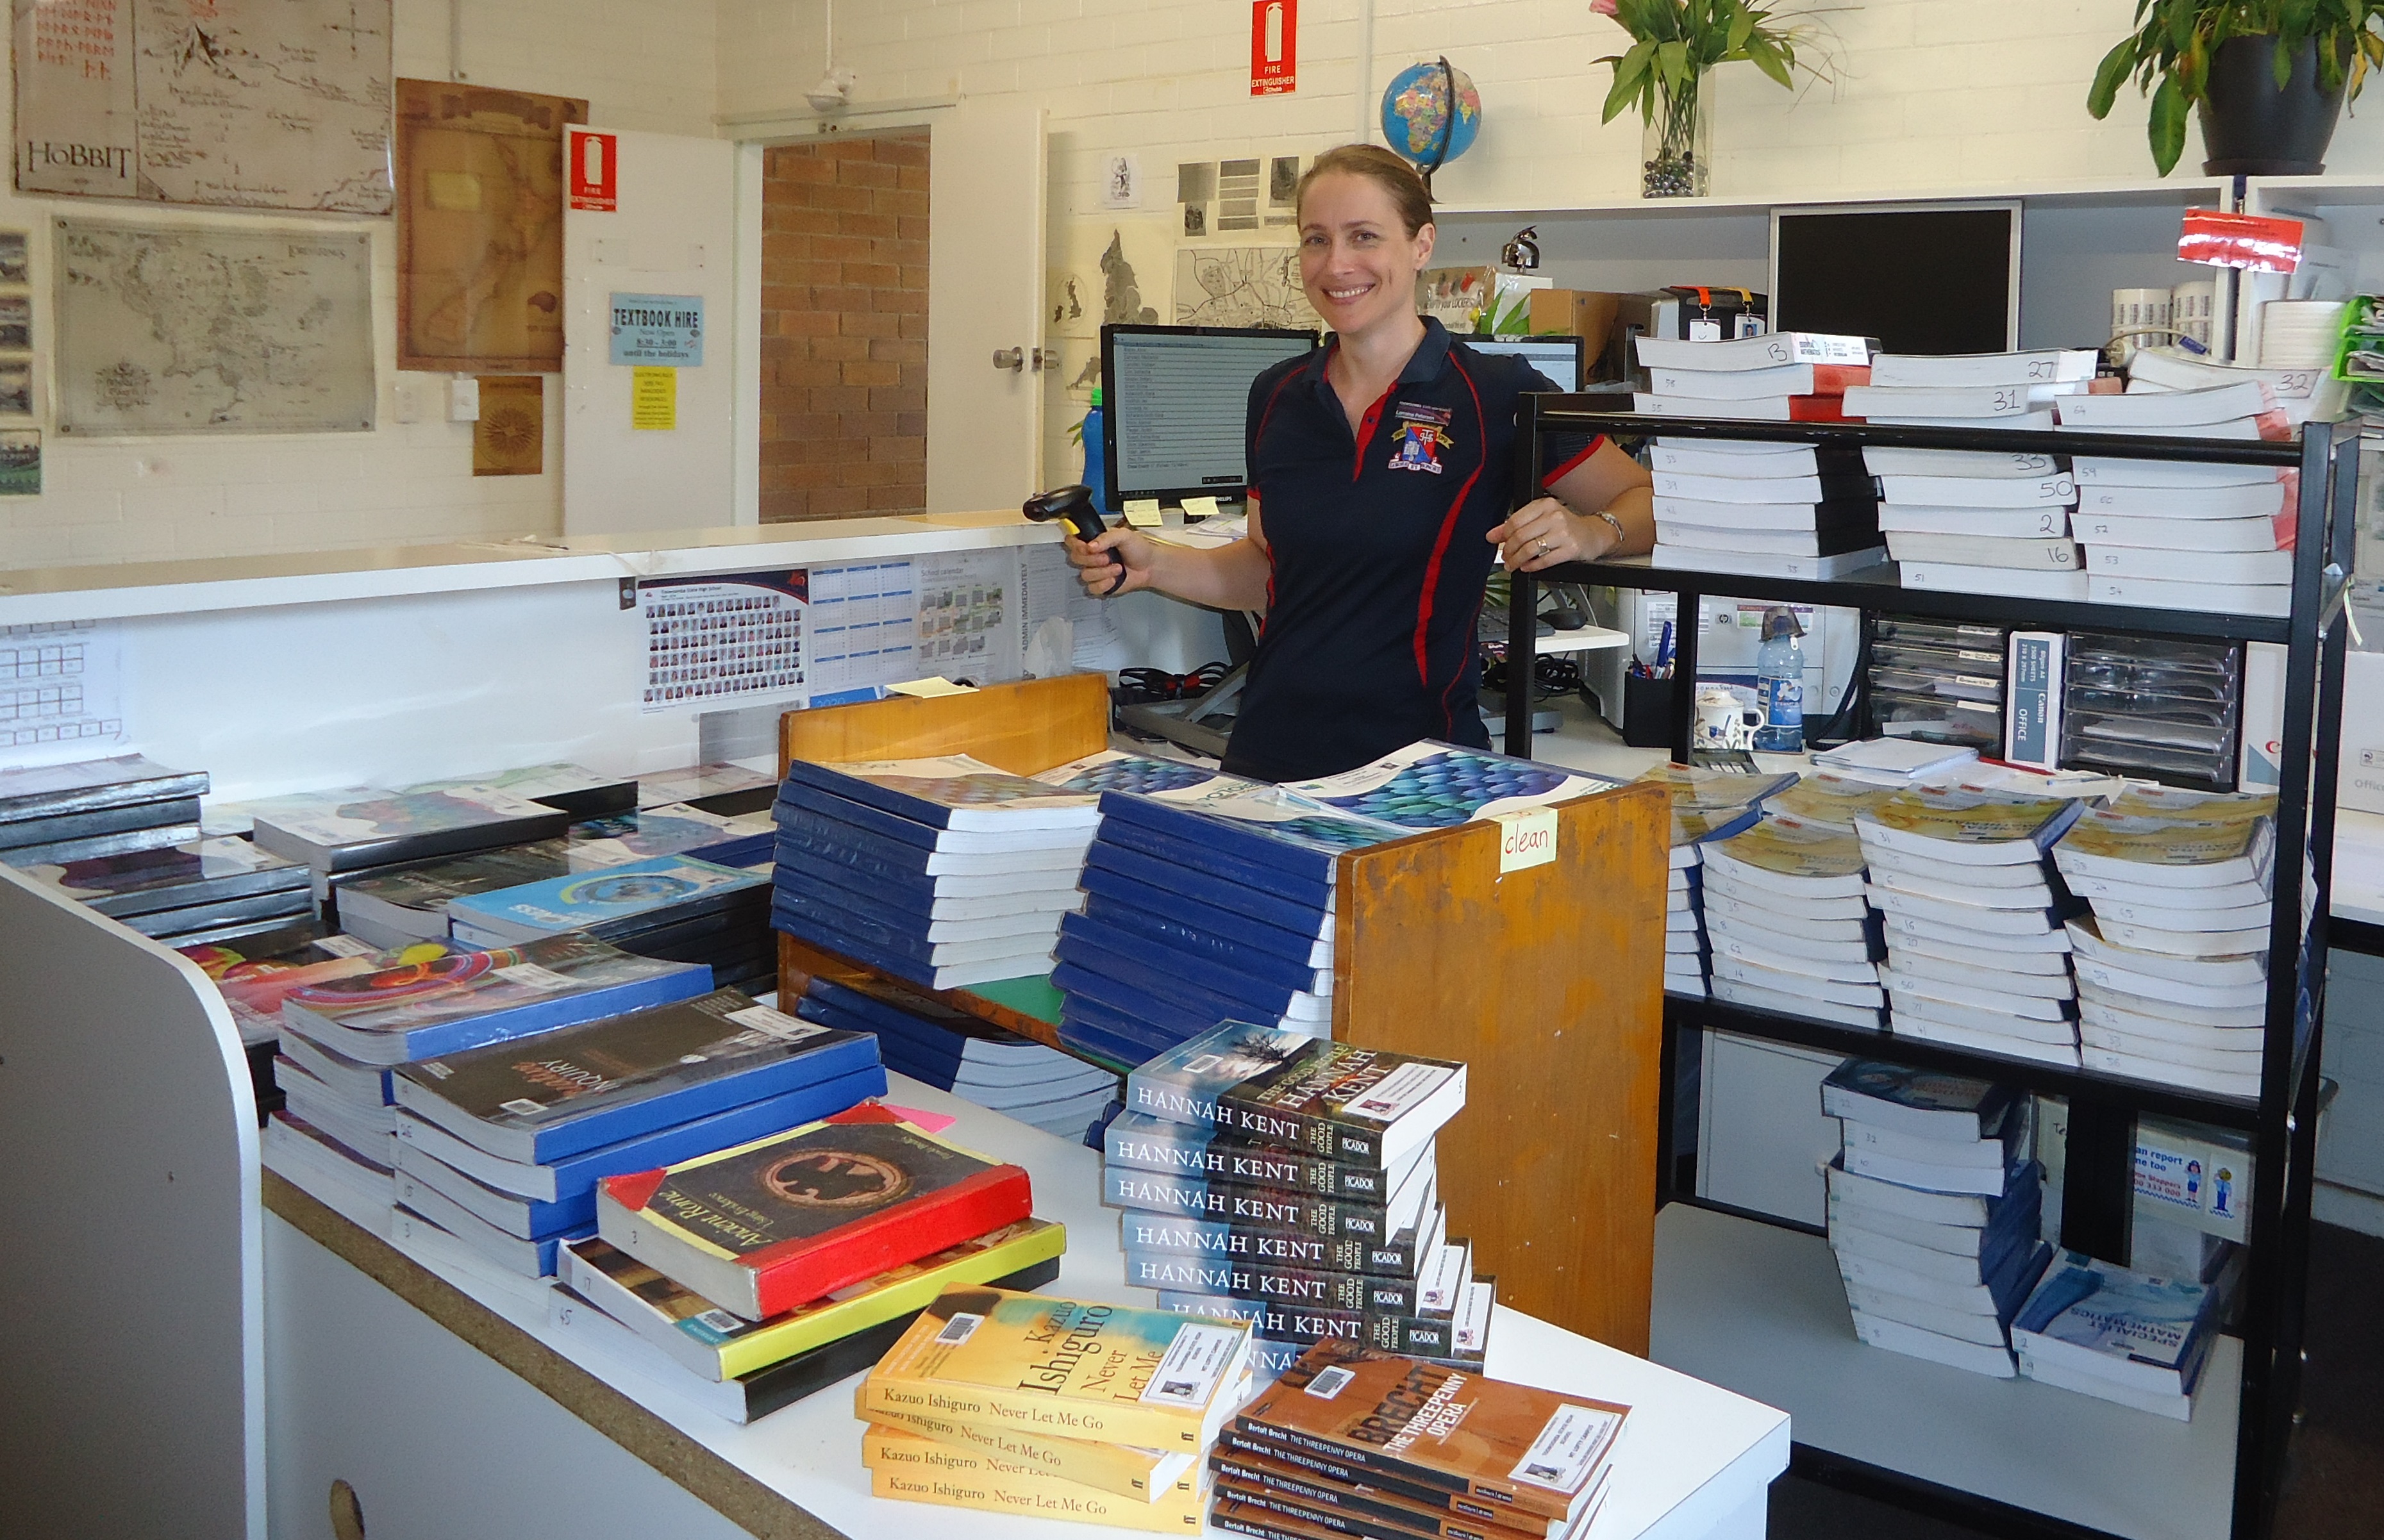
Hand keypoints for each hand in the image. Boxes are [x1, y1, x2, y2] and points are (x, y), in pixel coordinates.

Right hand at [1064, 525, 1158, 597]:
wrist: (1150, 566)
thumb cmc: (1139, 549)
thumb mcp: (1124, 535)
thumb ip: (1106, 537)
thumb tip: (1091, 545)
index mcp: (1094, 541)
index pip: (1072, 541)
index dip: (1075, 544)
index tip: (1087, 546)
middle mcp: (1092, 556)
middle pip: (1075, 558)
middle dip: (1092, 559)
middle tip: (1108, 557)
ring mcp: (1095, 571)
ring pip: (1085, 574)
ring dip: (1103, 572)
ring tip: (1118, 568)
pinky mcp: (1100, 585)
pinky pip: (1092, 588)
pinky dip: (1104, 584)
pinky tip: (1114, 579)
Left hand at [1487, 497, 1616, 572]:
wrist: (1594, 534)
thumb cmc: (1566, 527)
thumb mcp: (1542, 520)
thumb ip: (1517, 525)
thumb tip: (1493, 535)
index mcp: (1545, 505)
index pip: (1516, 520)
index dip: (1503, 535)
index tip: (1496, 542)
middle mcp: (1554, 517)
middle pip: (1521, 535)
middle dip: (1509, 550)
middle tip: (1505, 558)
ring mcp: (1564, 533)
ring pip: (1531, 549)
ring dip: (1517, 560)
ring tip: (1513, 565)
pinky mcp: (1571, 549)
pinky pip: (1545, 560)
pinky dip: (1532, 566)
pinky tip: (1527, 567)